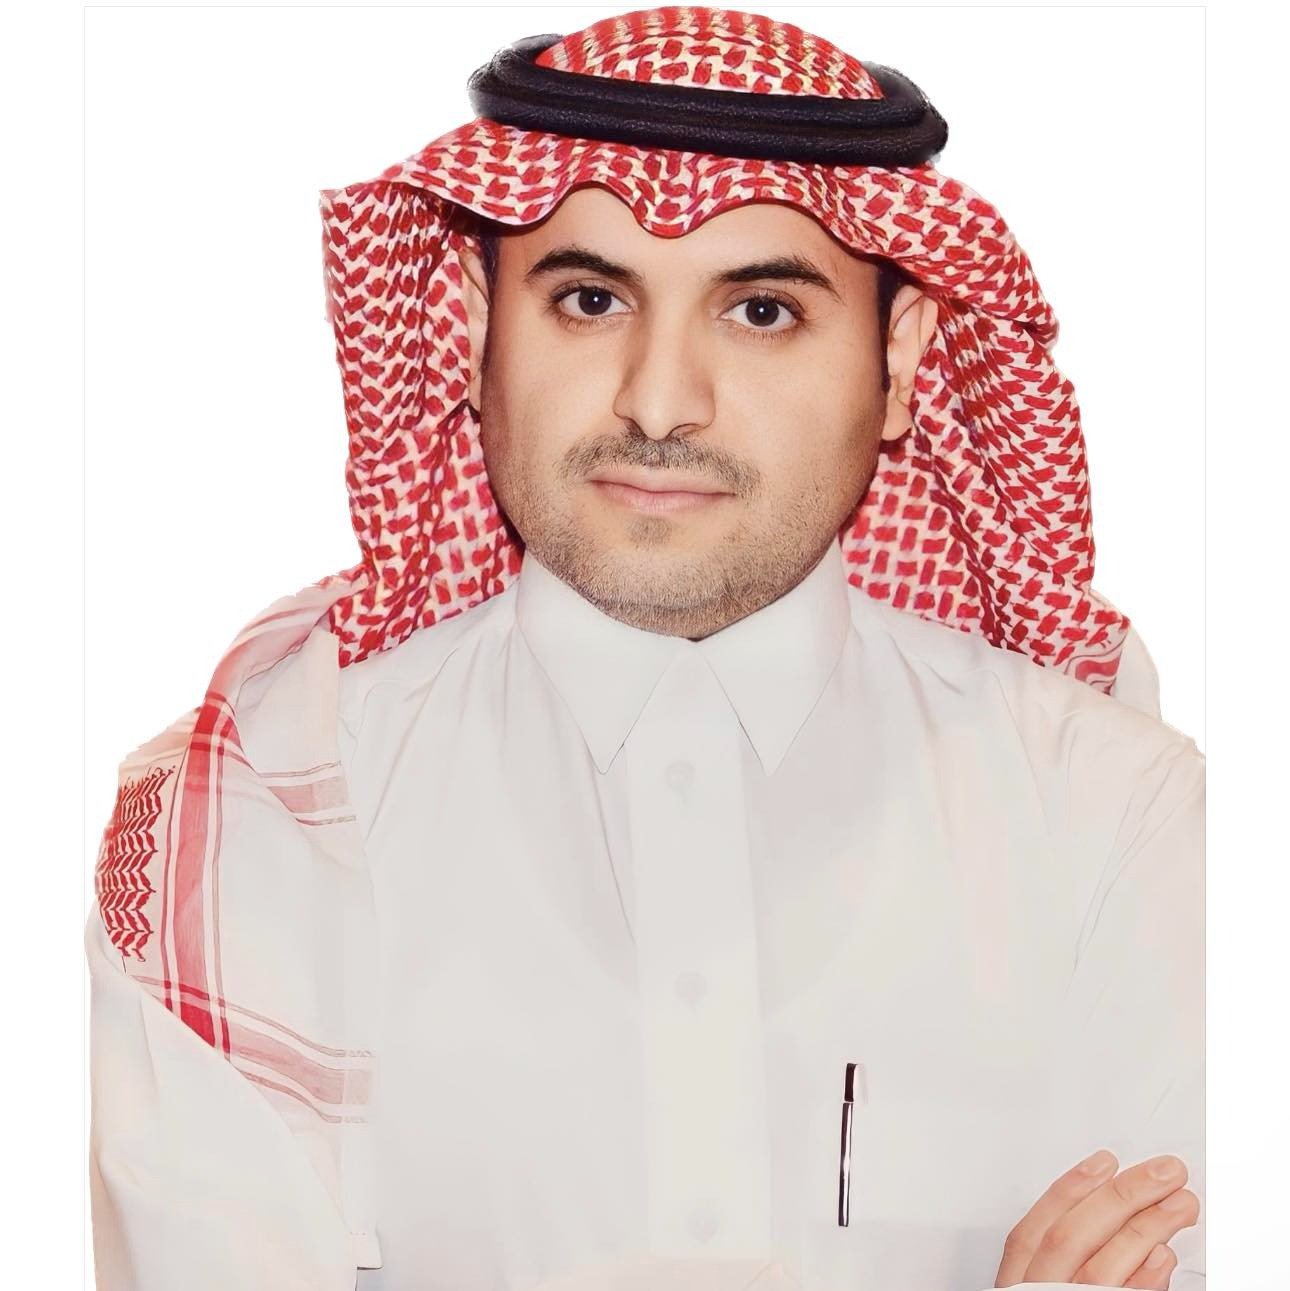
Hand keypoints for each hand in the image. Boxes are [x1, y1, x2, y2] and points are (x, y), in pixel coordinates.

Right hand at [994, 1149, 1199, 1287]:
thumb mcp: (1039, 1282)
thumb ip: (1065, 1251)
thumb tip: (1105, 1207)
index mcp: (1017, 1280)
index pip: (1036, 1227)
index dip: (1069, 1189)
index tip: (1105, 1161)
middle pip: (1072, 1237)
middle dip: (1121, 1197)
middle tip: (1164, 1172)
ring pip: (1102, 1267)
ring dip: (1146, 1229)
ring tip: (1180, 1204)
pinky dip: (1143, 1279)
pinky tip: (1164, 1254)